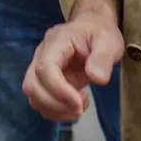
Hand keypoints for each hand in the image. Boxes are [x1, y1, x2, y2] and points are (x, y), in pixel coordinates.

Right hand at [23, 0, 123, 121]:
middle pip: (32, 85)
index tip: (79, 102)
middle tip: (81, 107)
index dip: (58, 89)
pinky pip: (41, 102)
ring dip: (55, 110)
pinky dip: (57, 111)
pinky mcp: (46, 82)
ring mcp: (41, 69)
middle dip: (55, 104)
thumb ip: (103, 58)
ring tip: (80, 106)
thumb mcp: (108, 41)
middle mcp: (42, 55)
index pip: (45, 68)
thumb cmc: (99, 33)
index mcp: (56, 42)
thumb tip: (97, 78)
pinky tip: (76, 105)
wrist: (92, 28)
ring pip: (33, 97)